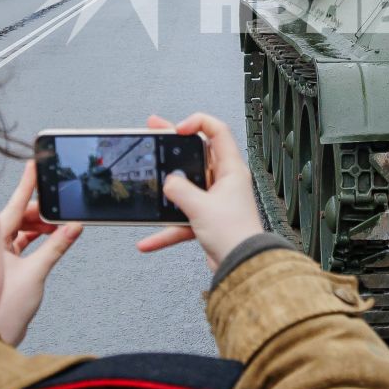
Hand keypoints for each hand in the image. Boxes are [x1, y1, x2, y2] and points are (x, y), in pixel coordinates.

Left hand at [0, 160, 80, 345]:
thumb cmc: (4, 309)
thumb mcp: (36, 273)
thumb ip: (56, 247)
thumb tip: (74, 227)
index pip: (14, 205)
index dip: (27, 185)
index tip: (35, 165)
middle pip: (19, 216)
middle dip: (41, 212)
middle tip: (61, 210)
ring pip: (21, 230)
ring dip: (41, 226)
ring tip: (60, 227)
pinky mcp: (6, 266)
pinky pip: (23, 243)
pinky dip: (38, 239)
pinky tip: (53, 238)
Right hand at [135, 113, 265, 270]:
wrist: (242, 266)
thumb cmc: (234, 234)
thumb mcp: (201, 207)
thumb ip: (179, 190)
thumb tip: (168, 182)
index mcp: (231, 170)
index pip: (218, 132)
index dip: (198, 123)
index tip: (176, 128)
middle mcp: (225, 181)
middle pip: (197, 154)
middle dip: (174, 144)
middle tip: (155, 130)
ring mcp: (216, 200)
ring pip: (187, 187)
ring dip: (167, 188)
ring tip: (146, 175)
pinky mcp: (208, 220)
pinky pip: (182, 218)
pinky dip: (167, 228)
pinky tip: (148, 240)